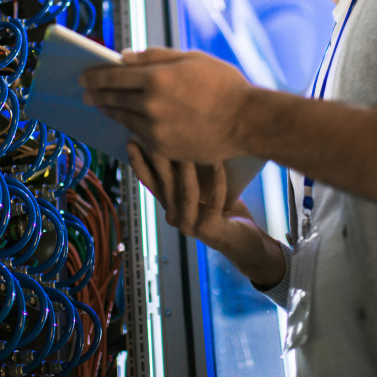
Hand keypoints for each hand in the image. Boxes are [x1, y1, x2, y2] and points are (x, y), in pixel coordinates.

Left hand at [80, 47, 251, 162]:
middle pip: (113, 98)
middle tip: (85, 93)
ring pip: (123, 119)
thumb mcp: (191, 59)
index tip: (83, 76)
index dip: (94, 75)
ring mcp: (156, 129)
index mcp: (156, 77)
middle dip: (96, 94)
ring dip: (109, 111)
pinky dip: (129, 126)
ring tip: (103, 106)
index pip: (112, 76)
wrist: (247, 121)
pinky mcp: (164, 148)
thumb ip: (154, 57)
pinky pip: (139, 136)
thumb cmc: (223, 84)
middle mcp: (150, 105)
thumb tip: (123, 57)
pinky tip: (126, 122)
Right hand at [127, 141, 285, 287]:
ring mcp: (189, 226)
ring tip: (190, 145)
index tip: (132, 141)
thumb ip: (189, 172)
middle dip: (160, 158)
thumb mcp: (202, 187)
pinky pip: (214, 202)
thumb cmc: (225, 209)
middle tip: (157, 136)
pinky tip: (219, 165)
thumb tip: (182, 139)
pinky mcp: (209, 230)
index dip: (139, 163)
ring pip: (186, 192)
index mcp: (169, 205)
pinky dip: (218, 182)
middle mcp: (174, 217)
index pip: (149, 182)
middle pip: (165, 184)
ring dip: (188, 168)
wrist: (245, 241)